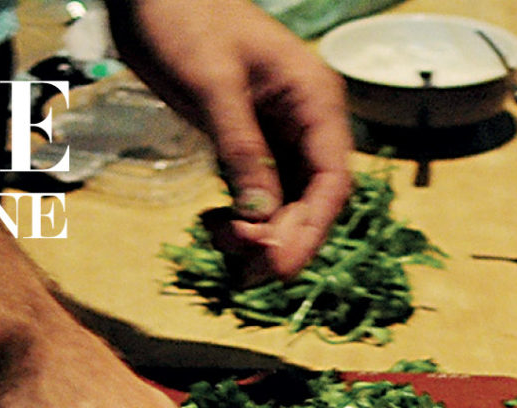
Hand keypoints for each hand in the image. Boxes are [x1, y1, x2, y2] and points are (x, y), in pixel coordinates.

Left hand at [109, 0, 354, 279]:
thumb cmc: (185, 17)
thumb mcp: (212, 83)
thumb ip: (240, 148)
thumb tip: (259, 216)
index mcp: (315, 101)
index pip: (332, 180)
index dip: (312, 229)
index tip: (281, 265)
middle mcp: (305, 122)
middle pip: (313, 200)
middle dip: (284, 239)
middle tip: (248, 273)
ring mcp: (277, 132)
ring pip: (285, 202)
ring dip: (260, 234)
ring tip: (221, 243)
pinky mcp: (247, 140)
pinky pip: (257, 192)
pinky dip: (241, 217)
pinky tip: (215, 226)